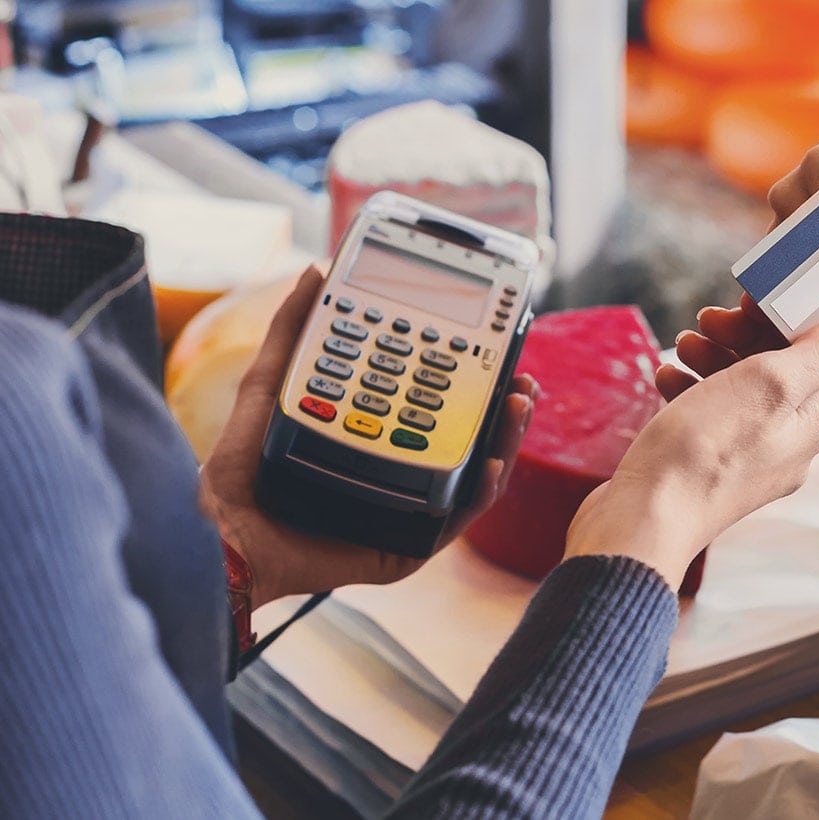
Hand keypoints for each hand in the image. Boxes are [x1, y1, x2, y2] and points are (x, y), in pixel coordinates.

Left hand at [200, 268, 537, 607]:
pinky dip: (482, 491)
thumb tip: (317, 272)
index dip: (473, 377)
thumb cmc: (243, 468)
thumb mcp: (272, 381)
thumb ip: (294, 327)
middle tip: (521, 379)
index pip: (440, 402)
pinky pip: (458, 518)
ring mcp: (410, 508)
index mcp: (379, 434)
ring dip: (507, 441)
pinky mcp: (410, 545)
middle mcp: (400, 470)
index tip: (496, 347)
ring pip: (476, 475)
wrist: (228, 531)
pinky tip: (492, 465)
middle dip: (504, 407)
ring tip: (517, 407)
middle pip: (470, 437)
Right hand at [563, 312, 818, 590]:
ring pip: (743, 387)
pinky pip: (712, 413)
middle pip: (784, 367)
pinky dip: (692, 387)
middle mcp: (791, 440)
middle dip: (747, 333)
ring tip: (684, 344)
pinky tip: (666, 377)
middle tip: (710, 318)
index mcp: (816, 420)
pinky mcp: (714, 464)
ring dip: (715, 354)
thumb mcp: (772, 384)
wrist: (645, 517)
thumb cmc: (707, 448)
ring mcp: (751, 455)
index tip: (758, 299)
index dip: (799, 316)